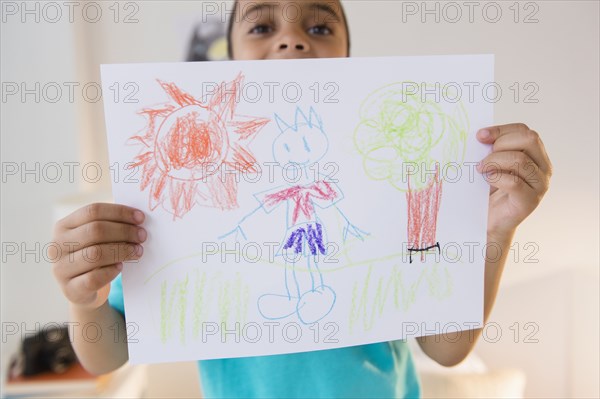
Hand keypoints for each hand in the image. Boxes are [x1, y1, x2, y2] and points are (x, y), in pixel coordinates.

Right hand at [50, 203, 145, 309]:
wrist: (82, 289)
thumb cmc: (94, 254)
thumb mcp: (96, 237)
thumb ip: (110, 224)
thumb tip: (137, 216)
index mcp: (64, 226)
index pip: (92, 211)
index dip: (119, 212)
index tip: (141, 218)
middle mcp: (57, 245)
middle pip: (95, 231)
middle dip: (124, 231)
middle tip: (142, 236)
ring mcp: (60, 268)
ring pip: (95, 254)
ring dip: (122, 250)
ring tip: (138, 251)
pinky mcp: (70, 289)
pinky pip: (93, 278)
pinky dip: (111, 271)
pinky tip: (121, 267)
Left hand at [476, 123, 551, 240]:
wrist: (490, 222)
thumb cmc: (489, 191)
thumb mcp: (492, 165)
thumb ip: (492, 149)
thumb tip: (481, 135)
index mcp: (536, 155)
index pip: (524, 131)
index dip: (501, 130)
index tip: (480, 136)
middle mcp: (543, 168)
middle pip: (528, 139)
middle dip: (500, 144)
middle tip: (483, 158)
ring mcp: (540, 185)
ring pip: (520, 160)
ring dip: (494, 161)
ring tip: (480, 170)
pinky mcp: (530, 201)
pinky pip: (514, 182)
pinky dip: (496, 177)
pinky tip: (487, 180)